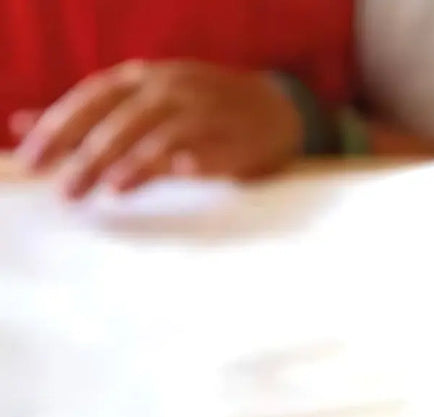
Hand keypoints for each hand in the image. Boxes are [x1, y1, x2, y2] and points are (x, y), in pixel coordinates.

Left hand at [9, 60, 303, 198]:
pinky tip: (180, 172)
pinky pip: (217, 147)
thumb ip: (86, 117)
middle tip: (67, 192)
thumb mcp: (141, 102)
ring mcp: (210, 111)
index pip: (92, 98)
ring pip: (166, 133)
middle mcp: (174, 88)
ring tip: (112, 189)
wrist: (278, 109)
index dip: (59, 127)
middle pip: (124, 120)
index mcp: (145, 78)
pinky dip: (198, 158)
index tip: (32, 161)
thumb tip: (20, 125)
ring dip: (137, 161)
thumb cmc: (200, 110)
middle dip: (91, 155)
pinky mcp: (242, 137)